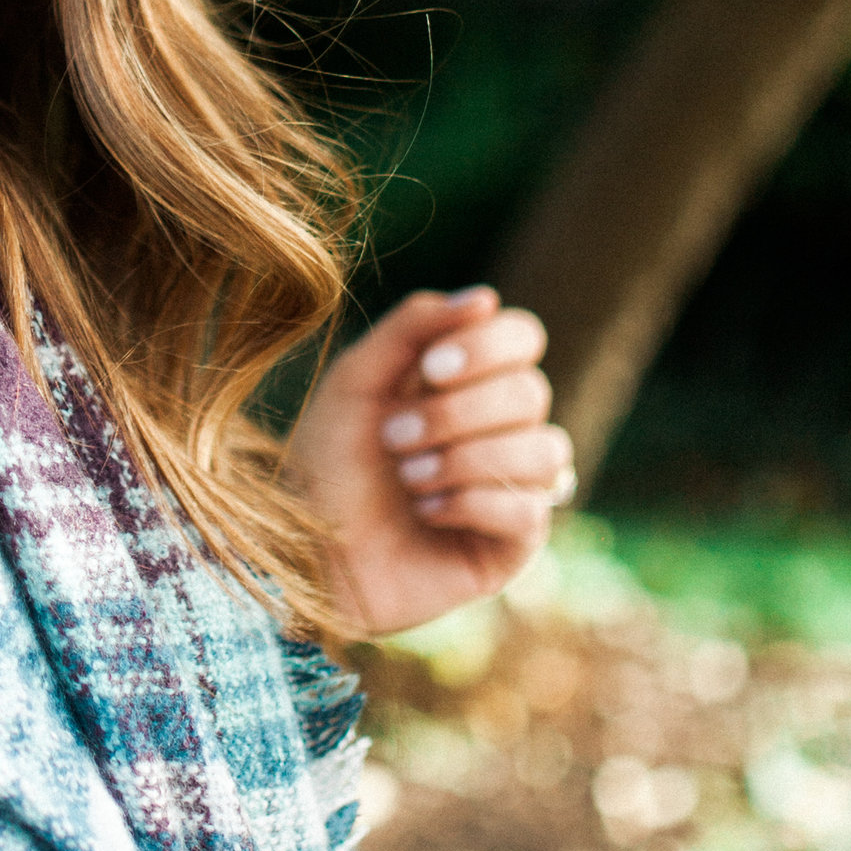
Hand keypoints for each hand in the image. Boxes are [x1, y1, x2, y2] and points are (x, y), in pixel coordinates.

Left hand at [284, 286, 575, 643]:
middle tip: (393, 437)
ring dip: (466, 459)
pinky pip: (531, 510)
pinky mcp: (512, 545)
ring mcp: (511, 486)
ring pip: (546, 450)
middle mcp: (498, 428)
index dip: (488, 348)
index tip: (431, 370)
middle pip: (531, 392)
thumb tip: (486, 298)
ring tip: (408, 479)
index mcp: (465, 381)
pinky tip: (427, 514)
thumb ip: (413, 328)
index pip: (523, 338)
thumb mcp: (356, 381)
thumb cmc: (325, 465)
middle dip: (457, 414)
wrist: (304, 553)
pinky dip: (473, 504)